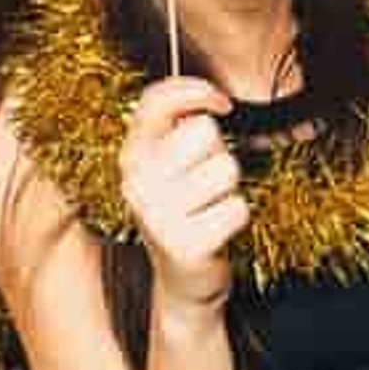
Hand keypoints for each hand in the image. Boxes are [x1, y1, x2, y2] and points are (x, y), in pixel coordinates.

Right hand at [120, 77, 247, 313]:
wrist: (183, 279)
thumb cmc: (184, 208)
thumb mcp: (169, 162)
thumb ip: (178, 122)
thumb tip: (213, 98)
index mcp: (131, 156)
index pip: (156, 100)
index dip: (195, 90)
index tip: (220, 103)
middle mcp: (137, 183)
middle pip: (204, 131)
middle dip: (216, 153)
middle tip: (203, 182)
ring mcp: (158, 216)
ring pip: (226, 168)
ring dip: (228, 189)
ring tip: (208, 207)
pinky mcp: (186, 246)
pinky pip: (238, 208)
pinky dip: (236, 218)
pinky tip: (215, 232)